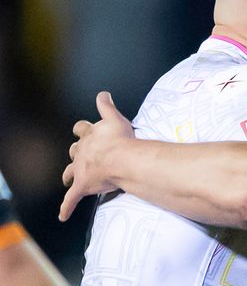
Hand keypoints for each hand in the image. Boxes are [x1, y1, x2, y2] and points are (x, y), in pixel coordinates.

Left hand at [59, 91, 134, 220]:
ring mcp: (80, 170)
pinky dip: (66, 207)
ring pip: (69, 173)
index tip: (82, 129)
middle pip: (74, 151)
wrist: (120, 159)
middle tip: (79, 156)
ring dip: (69, 176)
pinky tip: (63, 215)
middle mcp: (82, 152)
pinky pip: (71, 199)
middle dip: (75, 153)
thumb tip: (102, 94)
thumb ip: (106, 106)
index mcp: (89, 136)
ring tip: (68, 179)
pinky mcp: (82, 187)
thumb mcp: (115, 118)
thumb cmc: (120, 140)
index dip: (82, 130)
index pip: (81, 129)